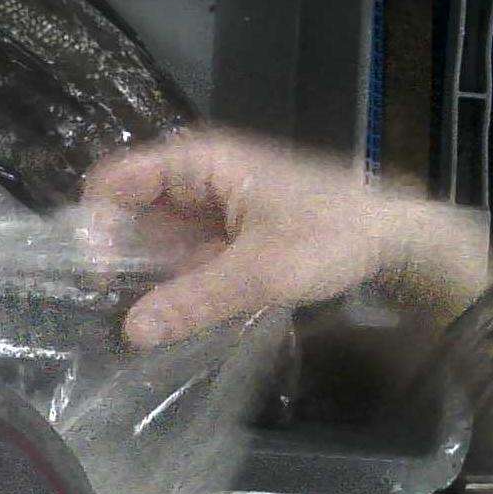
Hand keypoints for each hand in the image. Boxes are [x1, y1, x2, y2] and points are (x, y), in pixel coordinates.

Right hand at [83, 130, 484, 346]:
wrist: (397, 238)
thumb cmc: (331, 236)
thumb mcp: (261, 274)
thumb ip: (193, 300)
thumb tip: (130, 332)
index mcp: (198, 161)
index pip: (115, 180)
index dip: (95, 224)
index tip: (98, 275)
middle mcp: (195, 172)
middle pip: (129, 206)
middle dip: (118, 251)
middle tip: (114, 302)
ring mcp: (209, 198)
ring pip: (153, 231)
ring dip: (145, 268)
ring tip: (143, 310)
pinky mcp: (223, 224)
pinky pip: (180, 247)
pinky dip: (173, 274)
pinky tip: (176, 305)